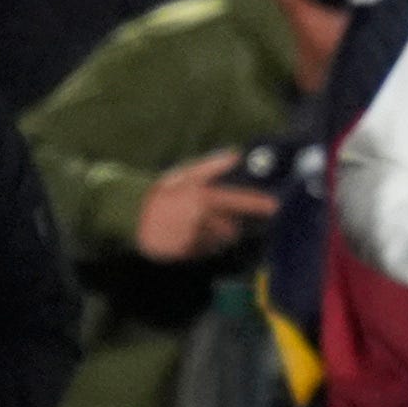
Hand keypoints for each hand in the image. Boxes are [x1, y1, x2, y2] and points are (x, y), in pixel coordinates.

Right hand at [135, 148, 279, 261]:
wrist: (130, 214)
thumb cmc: (163, 193)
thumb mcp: (185, 174)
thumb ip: (212, 166)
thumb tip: (236, 155)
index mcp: (203, 196)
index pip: (238, 200)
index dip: (258, 204)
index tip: (276, 206)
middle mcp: (202, 217)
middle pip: (232, 227)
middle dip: (229, 225)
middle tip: (210, 218)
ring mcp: (194, 236)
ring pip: (219, 241)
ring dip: (215, 236)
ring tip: (194, 225)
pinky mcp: (186, 251)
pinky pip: (205, 251)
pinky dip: (201, 245)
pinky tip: (187, 235)